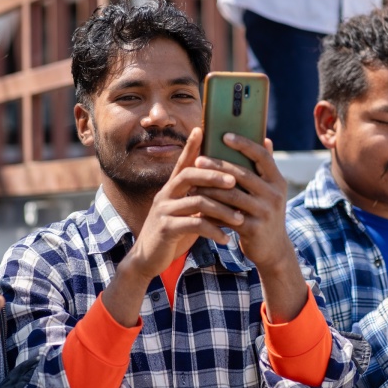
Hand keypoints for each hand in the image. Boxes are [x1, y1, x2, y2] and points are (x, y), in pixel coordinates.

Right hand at [126, 127, 251, 278]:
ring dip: (222, 209)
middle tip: (235, 181)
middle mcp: (165, 195)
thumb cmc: (173, 233)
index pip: (182, 162)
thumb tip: (228, 188)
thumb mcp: (186, 213)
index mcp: (172, 188)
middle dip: (214, 175)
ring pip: (196, 201)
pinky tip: (226, 238)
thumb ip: (201, 199)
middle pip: (189, 174)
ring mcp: (163, 211)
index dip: (191, 145)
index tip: (202, 129)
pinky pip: (193, 225)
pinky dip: (213, 231)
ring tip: (240, 218)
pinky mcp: (165, 229)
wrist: (147, 259)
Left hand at [192, 134, 308, 321]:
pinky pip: (228, 215)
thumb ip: (265, 168)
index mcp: (277, 181)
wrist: (273, 249)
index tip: (224, 135)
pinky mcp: (253, 228)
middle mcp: (274, 194)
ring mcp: (265, 212)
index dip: (244, 144)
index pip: (262, 156)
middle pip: (243, 174)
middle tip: (198, 159)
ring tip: (193, 182)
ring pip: (232, 195)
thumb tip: (265, 138)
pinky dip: (212, 210)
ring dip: (210, 188)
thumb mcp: (271, 191)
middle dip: (218, 165)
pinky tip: (198, 205)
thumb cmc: (265, 214)